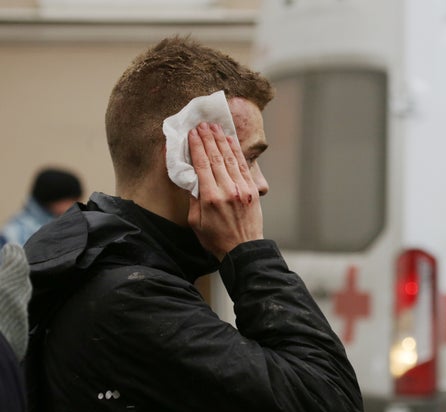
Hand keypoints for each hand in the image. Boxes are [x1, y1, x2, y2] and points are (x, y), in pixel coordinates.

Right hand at [187, 122, 262, 260]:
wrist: (243, 250)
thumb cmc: (216, 239)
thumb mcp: (196, 222)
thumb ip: (193, 198)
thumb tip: (190, 178)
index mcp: (210, 198)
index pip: (201, 165)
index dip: (196, 146)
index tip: (192, 133)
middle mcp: (227, 190)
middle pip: (215, 157)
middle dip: (208, 138)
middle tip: (202, 124)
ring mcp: (242, 188)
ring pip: (230, 158)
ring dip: (221, 140)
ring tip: (214, 127)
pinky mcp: (251, 190)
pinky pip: (243, 166)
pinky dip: (236, 151)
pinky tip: (230, 141)